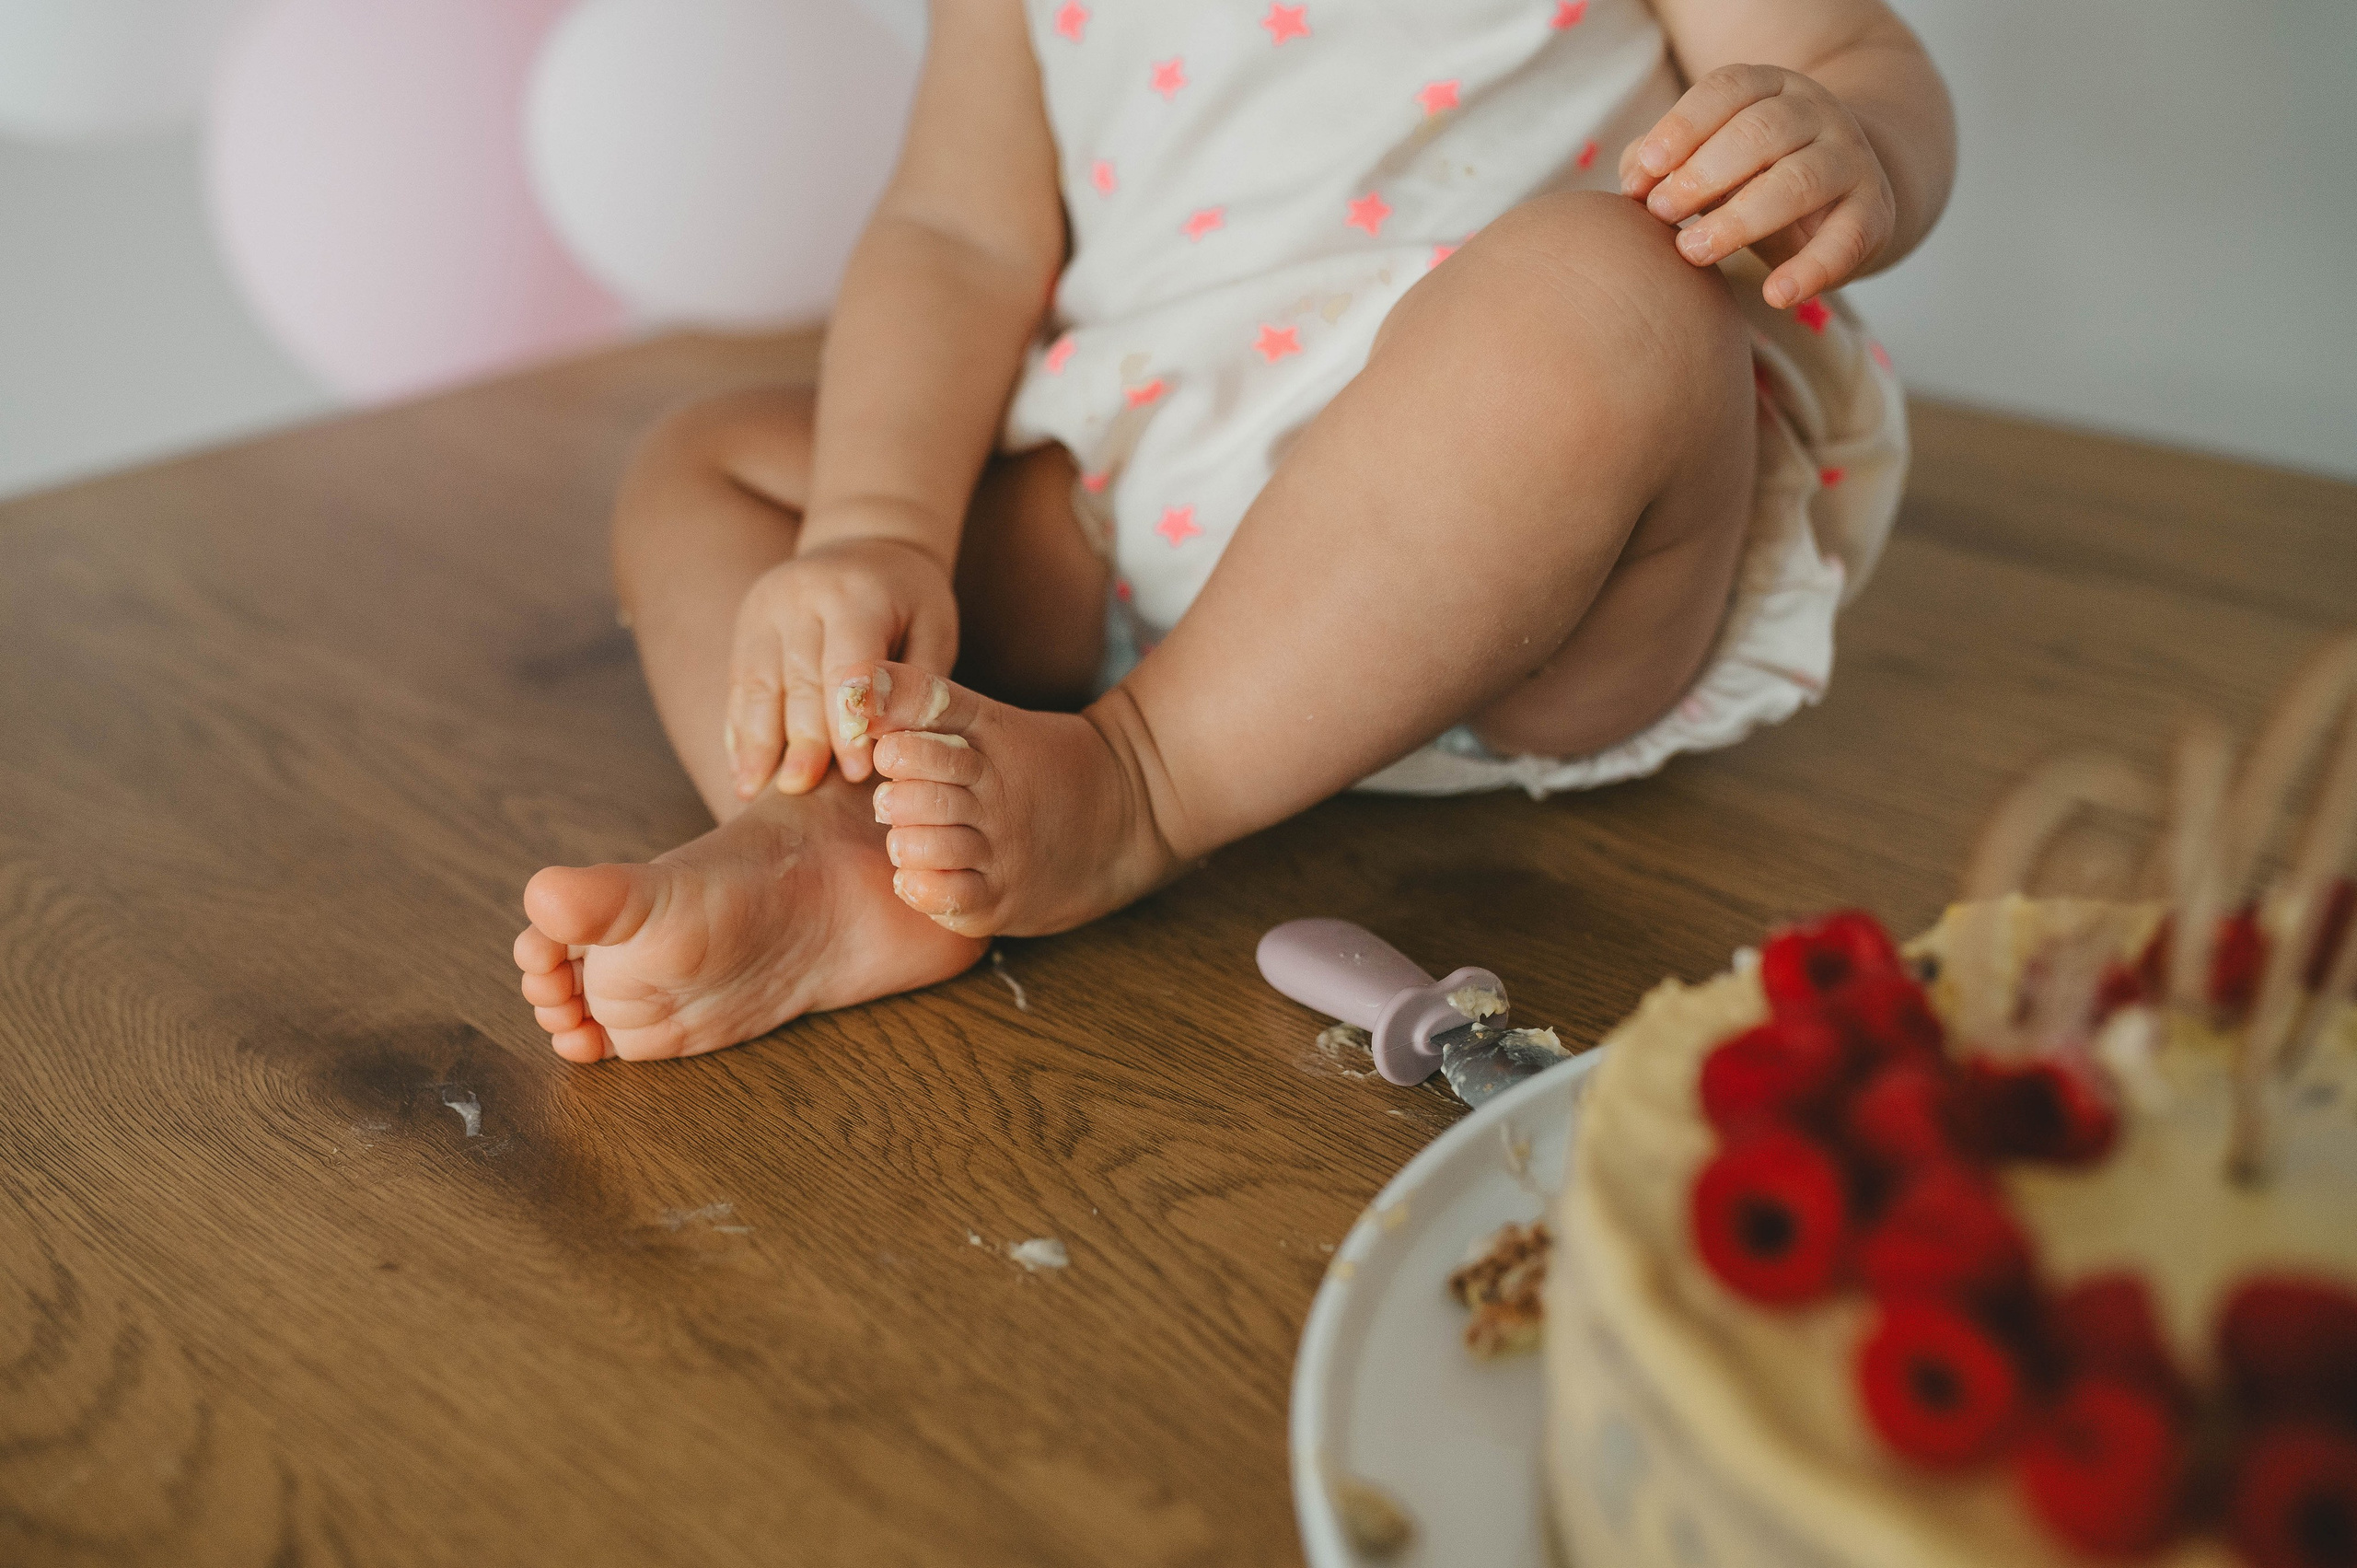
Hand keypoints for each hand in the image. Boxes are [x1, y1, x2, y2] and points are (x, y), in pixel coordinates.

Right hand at [722, 533, 957, 796]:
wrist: (865, 544)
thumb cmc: (911, 601)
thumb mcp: (933, 628)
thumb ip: (919, 682)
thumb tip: (903, 743)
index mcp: (856, 594)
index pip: (848, 664)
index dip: (850, 722)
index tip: (857, 772)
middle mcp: (801, 596)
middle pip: (798, 679)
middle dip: (801, 740)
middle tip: (802, 790)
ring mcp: (765, 609)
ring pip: (756, 684)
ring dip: (755, 743)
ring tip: (752, 792)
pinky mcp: (745, 626)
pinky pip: (738, 684)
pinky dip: (739, 730)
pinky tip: (741, 771)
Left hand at [1621, 65, 1895, 308]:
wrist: (1848, 185)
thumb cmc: (1755, 172)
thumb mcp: (1710, 156)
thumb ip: (1665, 162)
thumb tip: (1631, 184)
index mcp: (1770, 88)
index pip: (1727, 89)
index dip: (1683, 126)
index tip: (1645, 170)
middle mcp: (1816, 113)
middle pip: (1760, 132)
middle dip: (1703, 173)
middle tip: (1661, 213)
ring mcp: (1849, 159)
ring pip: (1799, 180)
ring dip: (1740, 219)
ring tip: (1692, 251)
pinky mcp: (1873, 211)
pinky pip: (1846, 240)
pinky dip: (1812, 269)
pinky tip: (1776, 295)